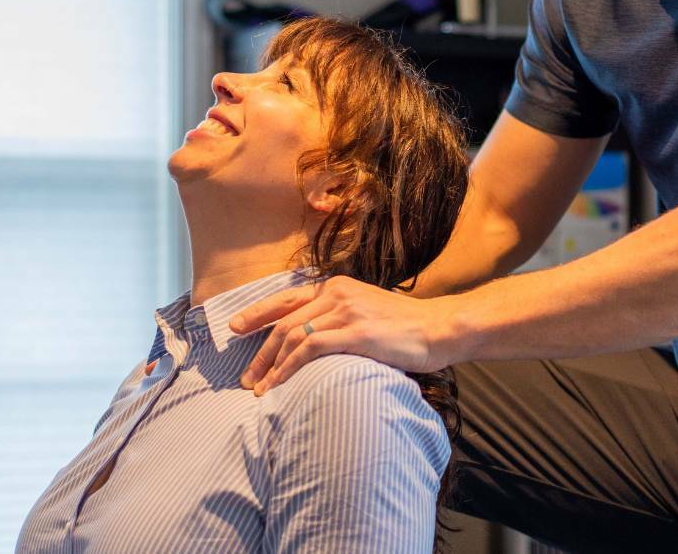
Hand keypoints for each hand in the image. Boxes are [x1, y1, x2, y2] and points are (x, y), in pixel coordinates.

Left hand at [229, 276, 461, 394]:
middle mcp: (336, 294)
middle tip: (246, 378)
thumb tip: (313, 342)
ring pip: (291, 336)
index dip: (257, 314)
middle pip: (283, 322)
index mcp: (337, 287)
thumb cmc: (408, 328)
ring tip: (260, 390)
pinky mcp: (356, 332)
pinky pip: (310, 349)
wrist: (441, 328)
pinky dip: (289, 368)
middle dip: (259, 353)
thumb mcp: (367, 312)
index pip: (286, 299)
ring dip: (271, 366)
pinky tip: (280, 385)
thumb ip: (340, 319)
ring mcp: (346, 311)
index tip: (235, 328)